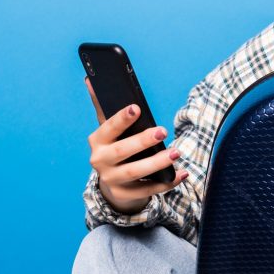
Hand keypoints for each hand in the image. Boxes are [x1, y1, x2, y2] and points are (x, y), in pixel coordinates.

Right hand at [85, 77, 187, 214]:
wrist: (112, 182)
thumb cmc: (115, 146)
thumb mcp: (108, 129)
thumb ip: (103, 106)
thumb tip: (91, 79)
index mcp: (97, 141)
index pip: (108, 128)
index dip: (122, 118)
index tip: (137, 107)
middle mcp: (100, 161)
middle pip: (122, 151)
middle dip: (143, 140)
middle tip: (163, 130)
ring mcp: (112, 180)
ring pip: (136, 172)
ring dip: (157, 162)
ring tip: (176, 152)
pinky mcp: (125, 194)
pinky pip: (149, 190)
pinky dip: (167, 183)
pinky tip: (182, 173)